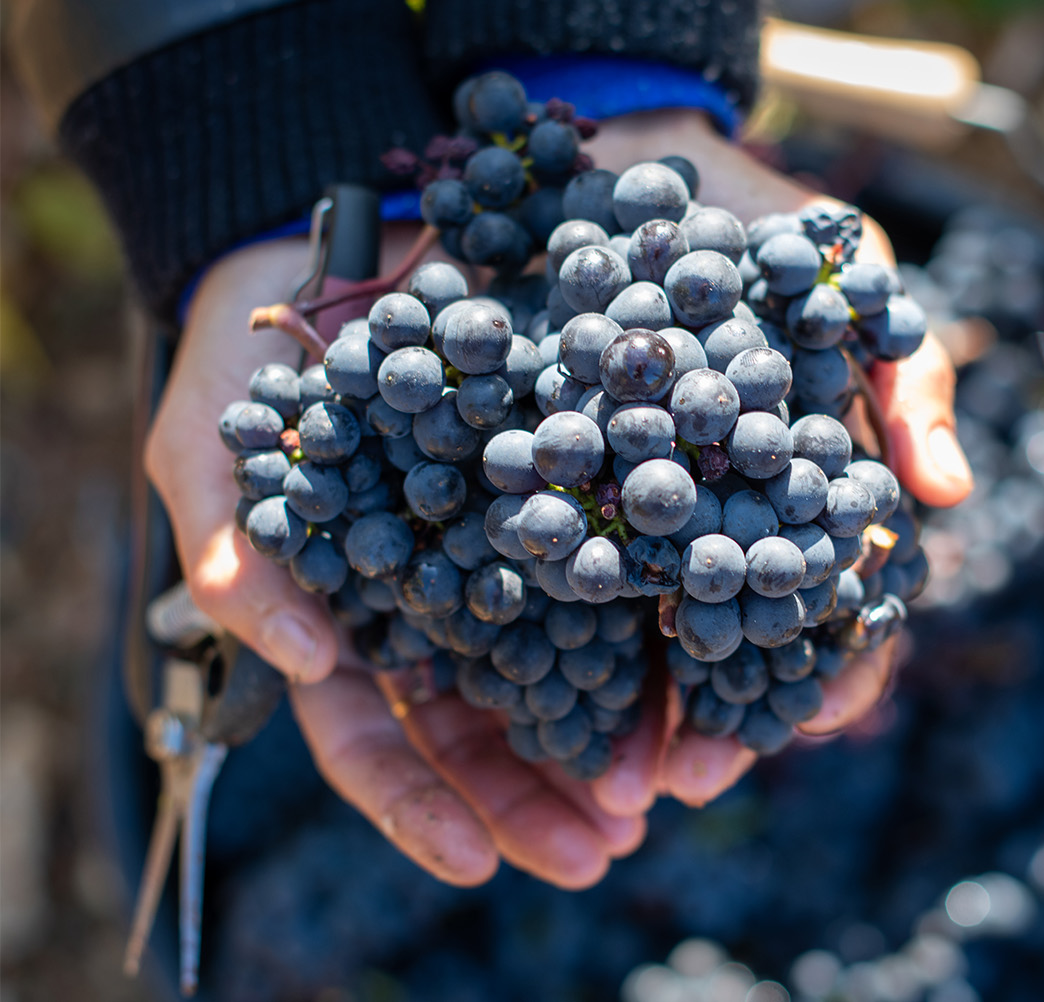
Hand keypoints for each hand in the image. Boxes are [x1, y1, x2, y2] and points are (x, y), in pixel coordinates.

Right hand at [145, 236, 644, 888]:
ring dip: (607, 733)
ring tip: (670, 784)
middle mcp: (430, 605)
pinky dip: (646, 616)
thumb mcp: (207, 447)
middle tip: (608, 845)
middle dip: (538, 797)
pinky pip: (606, 562)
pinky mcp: (557, 487)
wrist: (321, 248)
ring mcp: (498, 551)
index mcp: (344, 620)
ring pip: (556, 665)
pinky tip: (695, 656)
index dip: (420, 807)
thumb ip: (231, 551)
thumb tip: (305, 662)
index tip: (479, 861)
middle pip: (482, 729)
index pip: (375, 739)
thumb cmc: (243, 360)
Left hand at [578, 110, 974, 808]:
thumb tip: (949, 495)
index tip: (819, 715)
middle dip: (716, 715)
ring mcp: (623, 513)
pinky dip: (532, 633)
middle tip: (692, 778)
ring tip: (610, 779)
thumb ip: (907, 377)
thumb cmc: (759, 227)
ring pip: (632, 635)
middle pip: (722, 644)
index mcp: (795, 497)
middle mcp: (710, 520)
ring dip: (625, 711)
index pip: (833, 604)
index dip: (835, 665)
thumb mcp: (851, 279)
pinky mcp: (540, 488)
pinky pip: (538, 573)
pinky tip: (518, 690)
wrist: (631, 165)